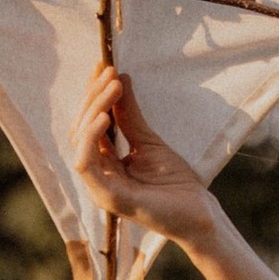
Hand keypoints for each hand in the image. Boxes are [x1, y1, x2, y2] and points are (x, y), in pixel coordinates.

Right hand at [75, 64, 221, 252]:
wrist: (199, 213)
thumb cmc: (176, 183)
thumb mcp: (149, 140)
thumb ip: (130, 115)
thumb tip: (120, 78)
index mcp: (105, 163)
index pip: (88, 123)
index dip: (93, 93)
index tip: (103, 66)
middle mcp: (98, 175)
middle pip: (80, 128)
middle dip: (93, 96)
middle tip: (110, 72)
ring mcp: (100, 187)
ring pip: (80, 141)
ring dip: (93, 109)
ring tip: (112, 87)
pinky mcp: (108, 197)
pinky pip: (85, 164)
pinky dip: (90, 137)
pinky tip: (105, 116)